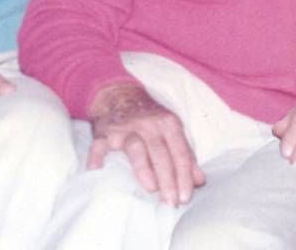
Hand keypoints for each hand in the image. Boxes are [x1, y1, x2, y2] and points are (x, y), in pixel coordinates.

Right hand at [87, 82, 204, 206]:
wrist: (120, 94)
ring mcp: (125, 128)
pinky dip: (96, 157)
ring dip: (143, 168)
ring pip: (135, 147)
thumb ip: (185, 154)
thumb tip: (199, 181)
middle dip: (167, 178)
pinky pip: (99, 144)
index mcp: (168, 123)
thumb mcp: (172, 129)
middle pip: (160, 152)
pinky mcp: (104, 132)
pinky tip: (97, 170)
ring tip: (150, 188)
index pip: (179, 151)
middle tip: (171, 202)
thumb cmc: (150, 118)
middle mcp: (147, 124)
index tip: (185, 197)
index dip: (184, 175)